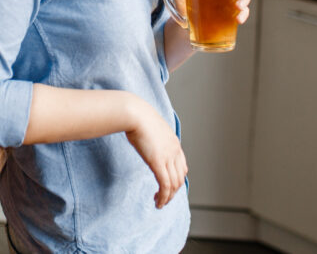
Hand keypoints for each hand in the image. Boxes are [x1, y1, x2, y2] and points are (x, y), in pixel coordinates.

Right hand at [124, 94, 187, 208]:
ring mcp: (168, 156)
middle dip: (173, 191)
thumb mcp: (149, 127)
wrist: (134, 113)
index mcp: (174, 142)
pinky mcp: (158, 162)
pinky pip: (165, 185)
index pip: (182, 166)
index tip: (168, 186)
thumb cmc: (136, 116)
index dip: (177, 179)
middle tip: (163, 198)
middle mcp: (174, 150)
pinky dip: (163, 197)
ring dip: (168, 197)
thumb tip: (142, 137)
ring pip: (174, 184)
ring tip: (160, 203)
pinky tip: (157, 202)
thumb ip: (151, 136)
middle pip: (180, 178)